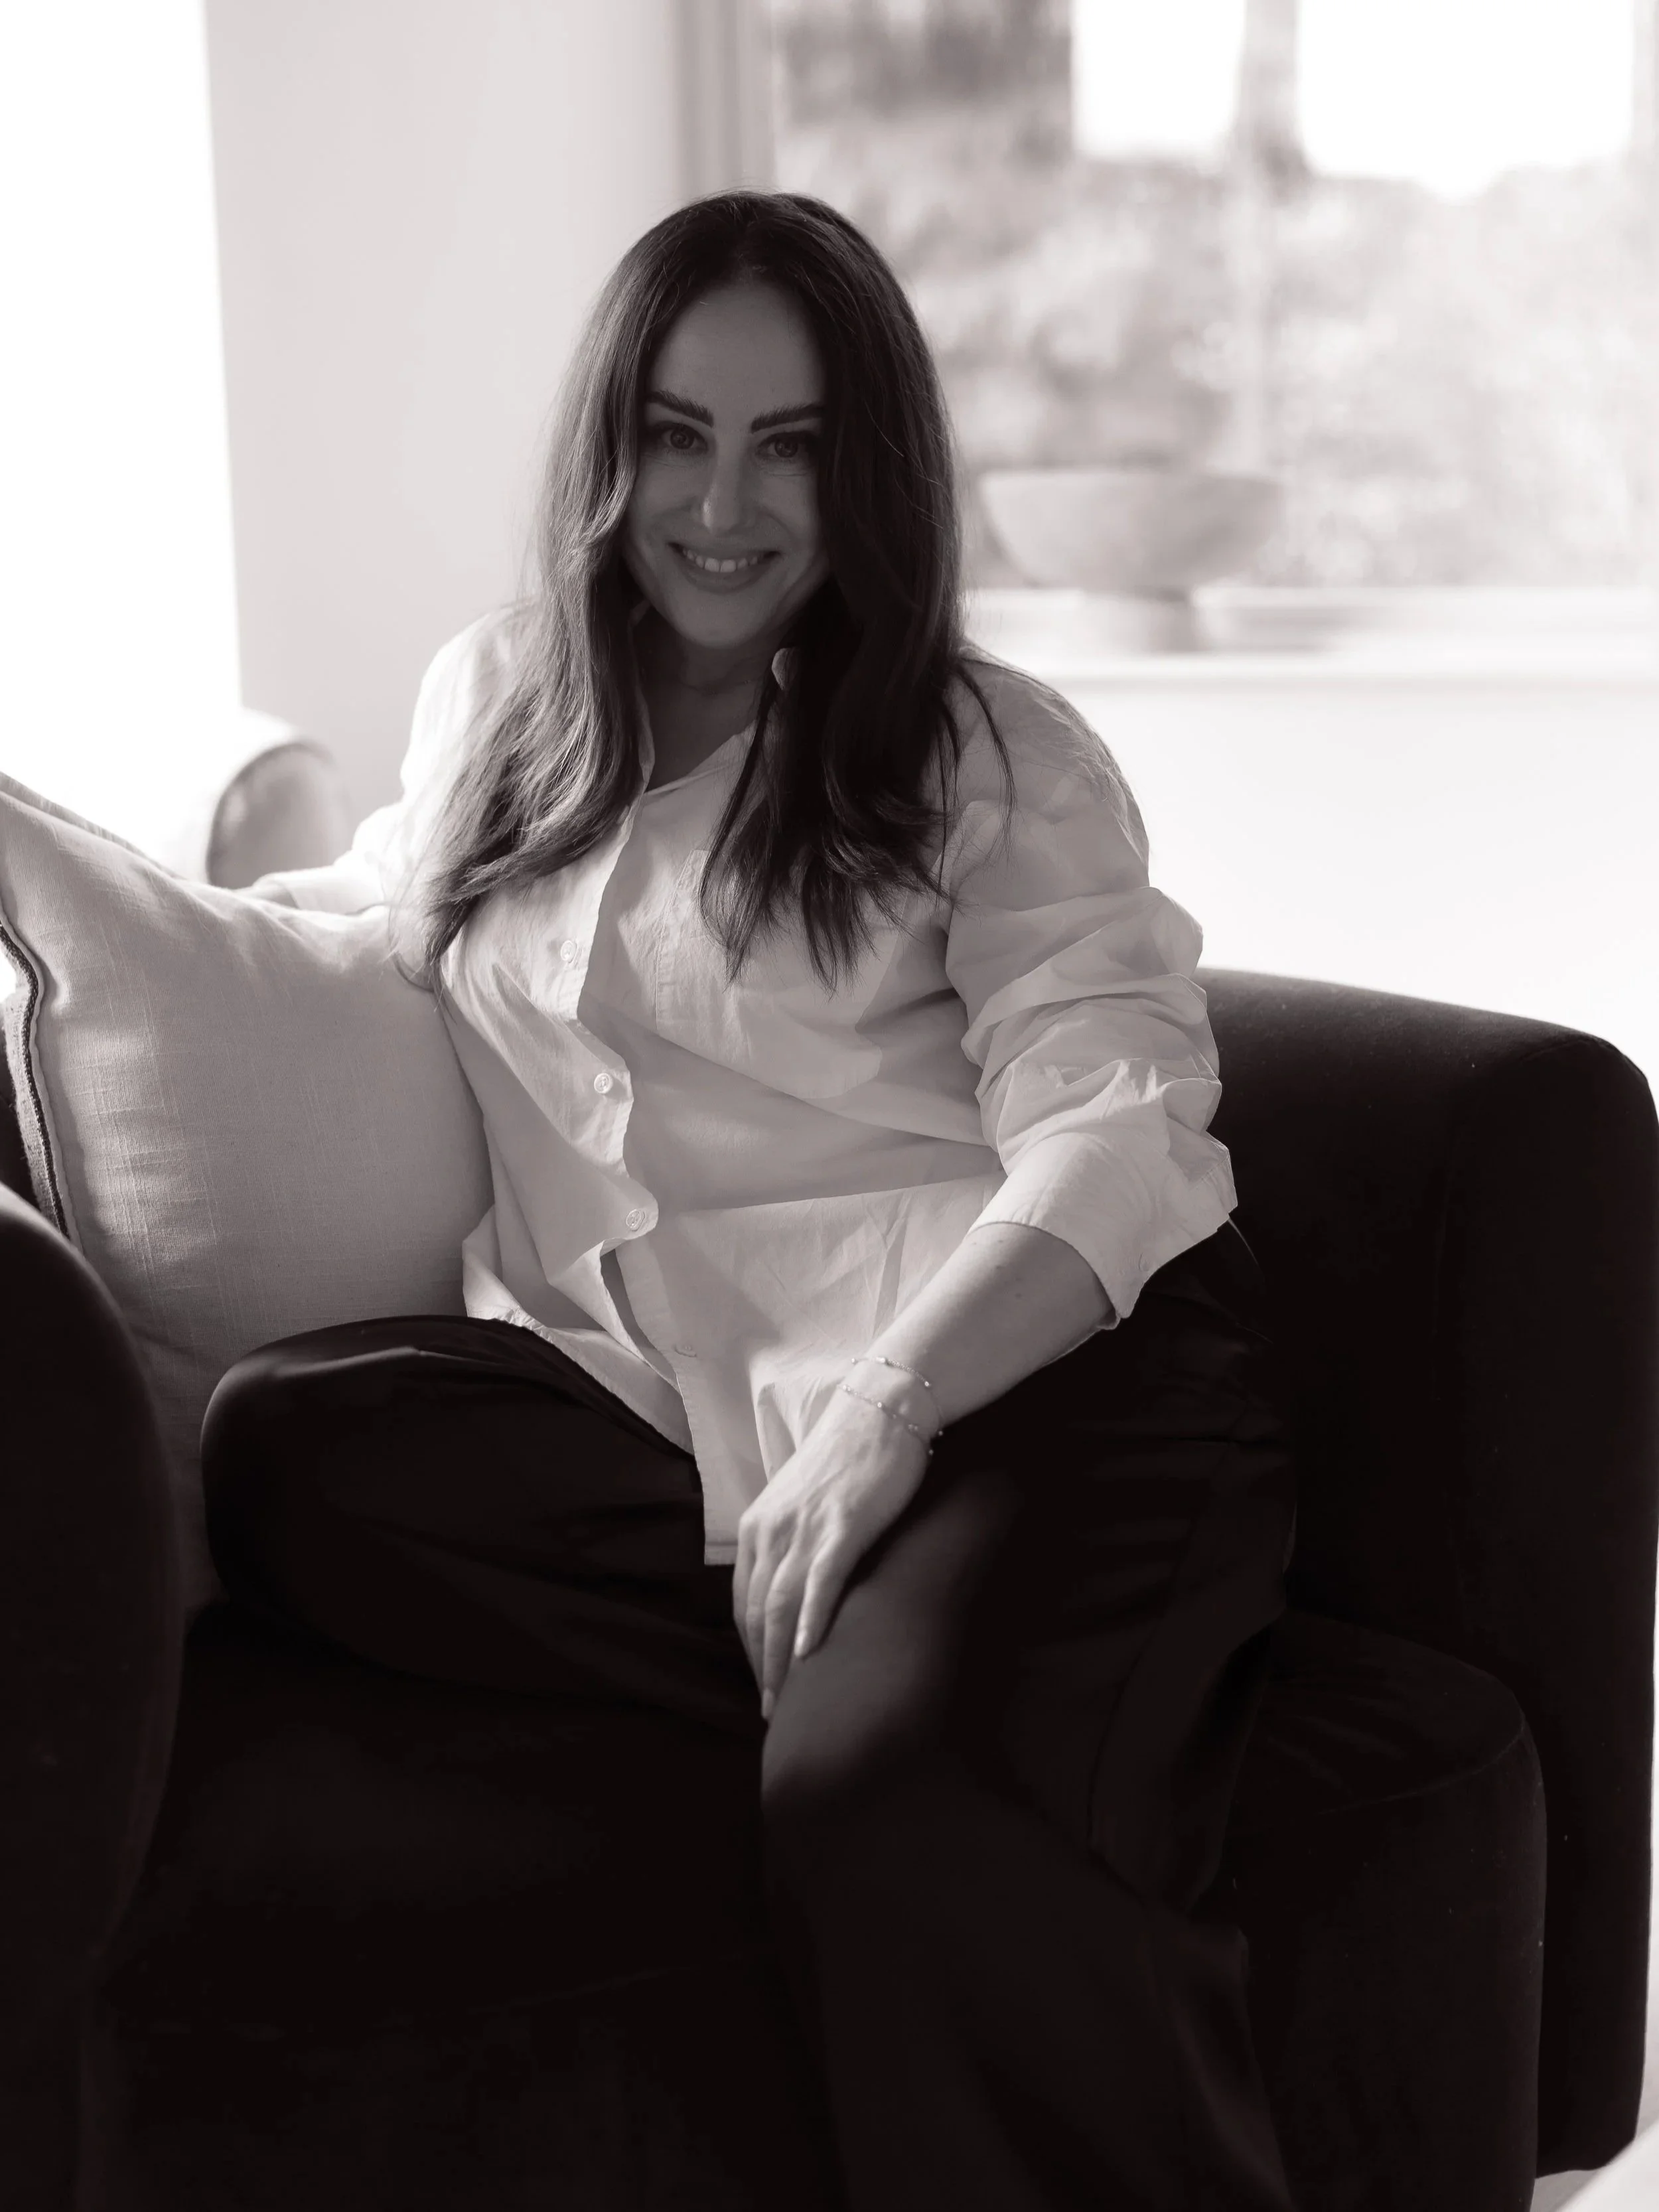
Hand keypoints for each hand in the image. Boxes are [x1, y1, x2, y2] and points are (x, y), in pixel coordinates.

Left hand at [733, 1385, 932, 1719]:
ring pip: (780, 1603)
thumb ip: (793, 1542)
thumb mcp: (804, 1503)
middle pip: (755, 1610)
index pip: (744, 1600)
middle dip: (759, 1665)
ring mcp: (806, 1526)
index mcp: (759, 1525)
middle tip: (771, 1711)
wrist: (881, 1411)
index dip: (750, 1646)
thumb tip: (794, 1590)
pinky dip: (811, 1618)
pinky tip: (808, 1652)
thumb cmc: (849, 1460)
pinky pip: (820, 1580)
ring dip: (778, 1658)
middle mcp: (772, 1528)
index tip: (762, 1681)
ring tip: (784, 1699)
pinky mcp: (843, 1524)